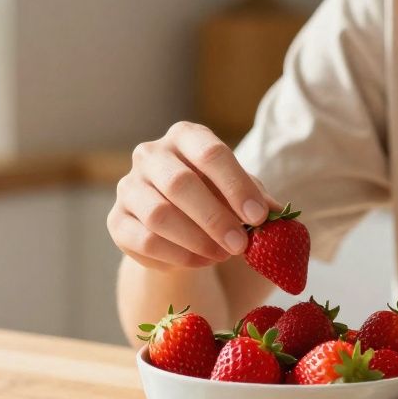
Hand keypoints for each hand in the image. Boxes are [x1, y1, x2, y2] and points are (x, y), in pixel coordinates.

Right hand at [109, 122, 275, 270]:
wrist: (179, 226)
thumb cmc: (216, 200)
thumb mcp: (240, 194)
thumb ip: (258, 202)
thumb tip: (280, 217)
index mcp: (185, 137)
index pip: (210, 152)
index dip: (236, 186)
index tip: (259, 217)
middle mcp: (151, 154)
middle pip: (180, 183)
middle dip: (215, 219)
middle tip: (240, 246)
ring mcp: (128, 186)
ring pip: (159, 215)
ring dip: (196, 240)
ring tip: (221, 255)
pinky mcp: (117, 220)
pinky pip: (144, 241)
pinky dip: (177, 256)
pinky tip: (199, 261)